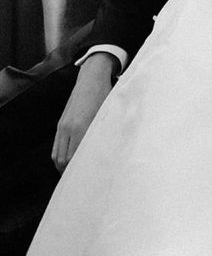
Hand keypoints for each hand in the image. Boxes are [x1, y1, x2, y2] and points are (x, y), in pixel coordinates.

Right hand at [52, 52, 116, 171]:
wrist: (91, 78)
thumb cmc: (105, 96)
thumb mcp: (107, 114)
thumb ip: (104, 133)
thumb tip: (108, 152)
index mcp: (82, 127)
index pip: (74, 158)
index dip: (79, 170)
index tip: (87, 178)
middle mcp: (69, 128)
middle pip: (63, 160)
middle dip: (69, 172)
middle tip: (80, 180)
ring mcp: (62, 125)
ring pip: (56, 155)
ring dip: (62, 166)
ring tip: (73, 173)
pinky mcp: (60, 123)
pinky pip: (56, 146)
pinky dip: (59, 156)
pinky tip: (67, 161)